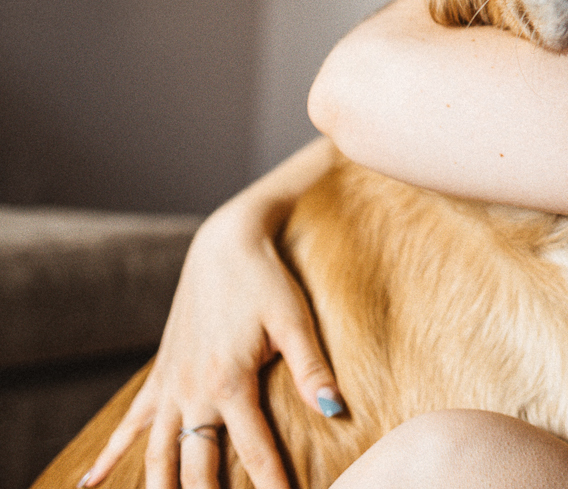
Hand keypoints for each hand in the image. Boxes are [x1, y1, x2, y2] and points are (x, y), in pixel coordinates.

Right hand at [81, 200, 342, 488]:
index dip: (272, 485)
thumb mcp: (294, 321)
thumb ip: (312, 370)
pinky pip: (130, 423)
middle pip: (196, 467)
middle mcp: (192, 392)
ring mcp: (170, 386)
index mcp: (229, 382)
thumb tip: (336, 410)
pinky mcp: (159, 375)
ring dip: (161, 487)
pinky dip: (110, 455)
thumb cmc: (266, 280)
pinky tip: (89, 484)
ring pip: (157, 455)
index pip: (255, 452)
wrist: (225, 244)